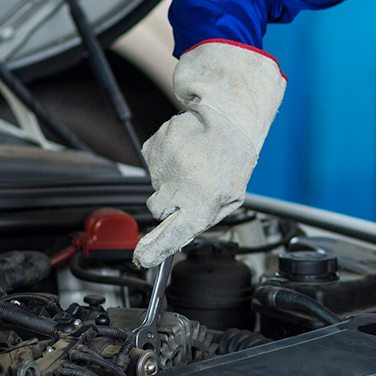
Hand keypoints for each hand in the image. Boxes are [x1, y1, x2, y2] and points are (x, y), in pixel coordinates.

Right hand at [132, 41, 284, 268]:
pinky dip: (165, 162)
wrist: (227, 117)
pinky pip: (152, 165)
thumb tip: (178, 234)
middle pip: (157, 210)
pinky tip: (184, 153)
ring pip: (155, 187)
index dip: (155, 250)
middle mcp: (180, 187)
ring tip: (192, 166)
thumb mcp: (231, 197)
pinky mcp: (153, 148)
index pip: (172, 235)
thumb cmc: (233, 158)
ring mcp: (163, 166)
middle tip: (190, 188)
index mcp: (202, 203)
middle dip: (169, 205)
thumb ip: (205, 217)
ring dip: (170, 181)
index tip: (142, 258)